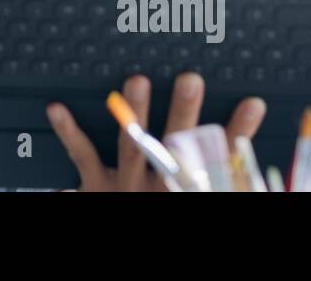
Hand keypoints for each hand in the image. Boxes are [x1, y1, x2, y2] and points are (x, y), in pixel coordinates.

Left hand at [46, 72, 265, 190]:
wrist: (112, 230)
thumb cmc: (159, 198)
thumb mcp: (192, 189)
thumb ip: (216, 174)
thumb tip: (243, 139)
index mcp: (186, 187)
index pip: (222, 158)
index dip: (239, 131)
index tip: (253, 103)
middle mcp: (158, 185)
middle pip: (175, 145)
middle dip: (183, 112)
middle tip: (190, 79)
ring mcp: (125, 184)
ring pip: (132, 145)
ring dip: (136, 111)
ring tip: (137, 80)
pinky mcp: (94, 185)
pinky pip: (82, 155)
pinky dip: (68, 131)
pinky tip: (57, 107)